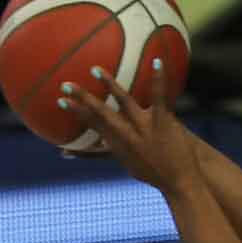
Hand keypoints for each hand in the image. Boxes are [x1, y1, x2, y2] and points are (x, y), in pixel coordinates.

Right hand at [58, 77, 194, 190]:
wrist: (180, 181)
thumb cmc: (157, 173)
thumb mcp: (132, 165)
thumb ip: (119, 151)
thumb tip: (107, 144)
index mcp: (118, 145)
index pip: (93, 125)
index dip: (77, 112)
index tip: (61, 101)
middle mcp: (127, 135)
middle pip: (100, 113)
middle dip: (82, 98)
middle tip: (65, 85)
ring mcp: (144, 126)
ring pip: (123, 101)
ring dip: (108, 84)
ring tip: (95, 70)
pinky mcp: (162, 121)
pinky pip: (159, 95)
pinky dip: (158, 78)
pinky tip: (157, 61)